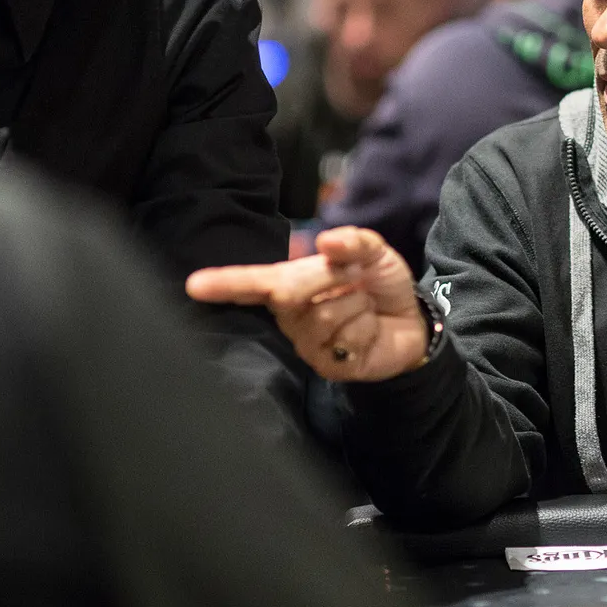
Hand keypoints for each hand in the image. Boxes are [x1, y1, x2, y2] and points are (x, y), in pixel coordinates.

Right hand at [186, 226, 428, 382]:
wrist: (411, 321)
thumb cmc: (379, 285)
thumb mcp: (375, 253)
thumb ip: (354, 242)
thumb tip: (326, 241)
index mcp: (292, 283)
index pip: (256, 283)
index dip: (226, 283)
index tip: (195, 284)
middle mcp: (291, 314)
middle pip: (289, 291)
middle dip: (327, 277)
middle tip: (356, 277)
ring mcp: (306, 342)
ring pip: (324, 314)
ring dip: (356, 304)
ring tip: (363, 306)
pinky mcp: (327, 364)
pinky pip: (345, 338)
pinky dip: (366, 327)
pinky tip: (368, 330)